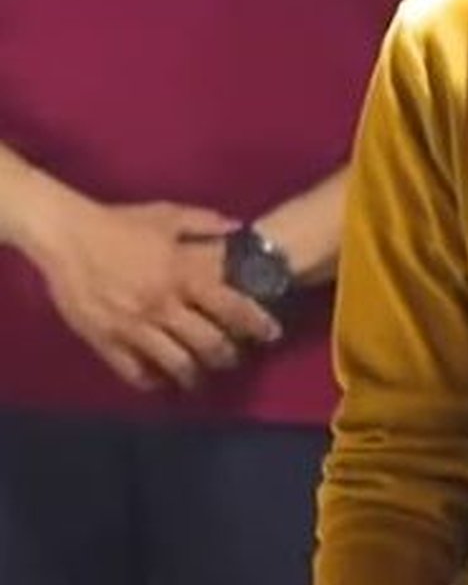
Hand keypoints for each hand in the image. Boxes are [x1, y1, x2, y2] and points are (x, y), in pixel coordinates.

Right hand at [27, 197, 280, 390]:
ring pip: (176, 364)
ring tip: (201, 378)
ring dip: (195, 376)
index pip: (232, 307)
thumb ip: (207, 224)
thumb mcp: (168, 215)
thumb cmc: (120, 223)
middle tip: (234, 358)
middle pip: (209, 344)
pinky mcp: (106, 340)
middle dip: (228, 356)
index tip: (271, 334)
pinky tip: (161, 380)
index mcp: (182, 275)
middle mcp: (163, 306)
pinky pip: (135, 372)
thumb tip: (241, 232)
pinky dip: (152, 381)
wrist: (66, 235)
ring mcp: (134, 327)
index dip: (257, 324)